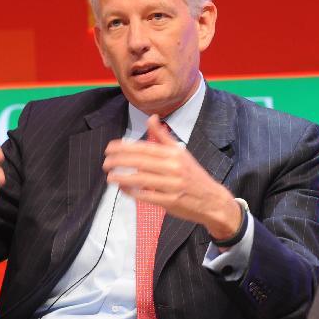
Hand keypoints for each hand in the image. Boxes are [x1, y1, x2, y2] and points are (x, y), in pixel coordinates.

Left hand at [103, 114, 240, 241]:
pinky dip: (133, 192)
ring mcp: (172, 185)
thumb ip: (163, 137)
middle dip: (119, 161)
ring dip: (123, 178)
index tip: (109, 148)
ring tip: (110, 176)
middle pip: (140, 162)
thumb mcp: (181, 152)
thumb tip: (152, 117)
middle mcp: (174, 167)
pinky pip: (147, 196)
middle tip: (105, 162)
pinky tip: (123, 189)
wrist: (213, 200)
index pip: (144, 148)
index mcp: (174, 154)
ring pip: (142, 179)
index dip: (124, 148)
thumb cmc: (193, 175)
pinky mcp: (171, 201)